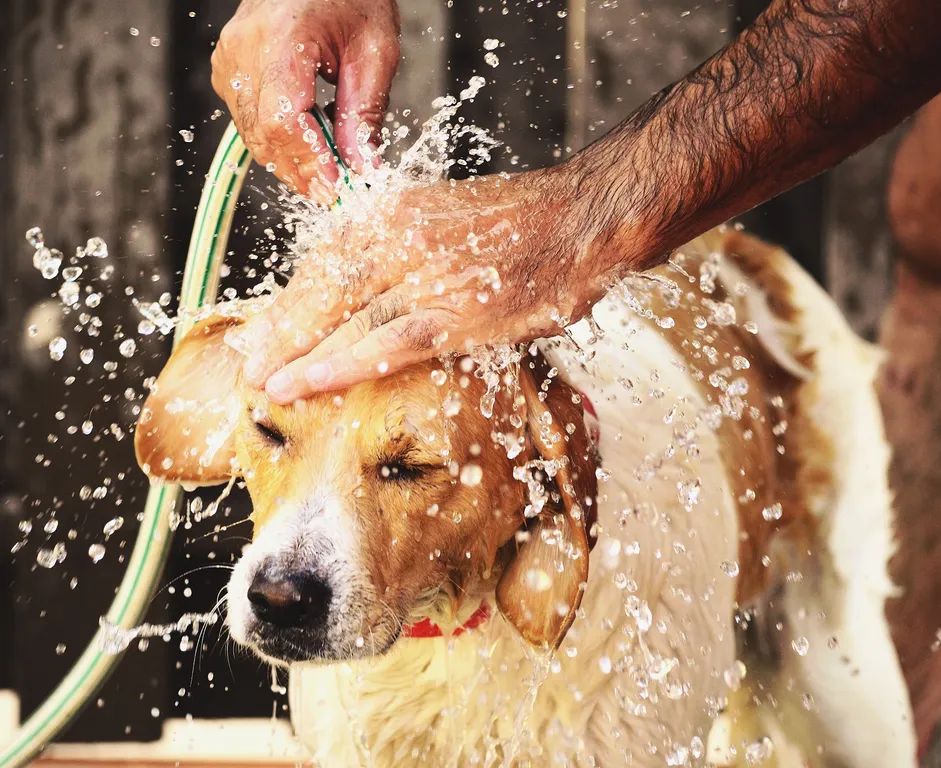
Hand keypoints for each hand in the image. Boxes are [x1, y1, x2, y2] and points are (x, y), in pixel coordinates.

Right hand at [211, 0, 400, 201]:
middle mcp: (244, 49)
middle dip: (301, 171)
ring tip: (326, 178)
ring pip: (252, 133)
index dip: (309, 160)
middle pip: (263, 133)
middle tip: (335, 196)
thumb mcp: (374, 52)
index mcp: (282, 38)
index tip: (336, 188)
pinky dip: (277, 142)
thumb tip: (362, 167)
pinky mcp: (228, 68)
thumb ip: (364, 112)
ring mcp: (229, 58)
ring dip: (290, 162)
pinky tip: (306, 151)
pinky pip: (248, 119)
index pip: (283, 118)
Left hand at [240, 168, 607, 402]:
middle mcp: (398, 240)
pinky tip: (311, 384)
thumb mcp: (443, 215)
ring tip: (266, 387)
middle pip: (323, 291)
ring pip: (346, 319)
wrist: (578, 221)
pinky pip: (388, 344)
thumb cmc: (518, 223)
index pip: (323, 262)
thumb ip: (401, 245)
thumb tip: (370, 286)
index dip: (290, 302)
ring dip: (300, 356)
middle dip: (282, 333)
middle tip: (248, 366)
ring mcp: (426, 276)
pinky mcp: (456, 313)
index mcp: (390, 215)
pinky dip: (345, 365)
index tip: (265, 331)